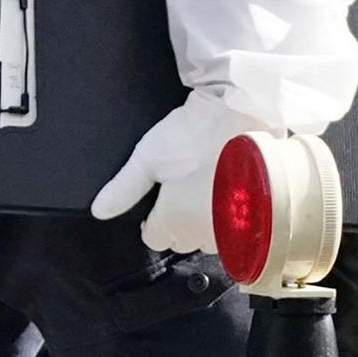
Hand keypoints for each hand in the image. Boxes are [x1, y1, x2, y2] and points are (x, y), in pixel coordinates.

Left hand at [90, 89, 280, 257]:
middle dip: (177, 223)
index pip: (154, 239)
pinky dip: (229, 218)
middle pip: (182, 241)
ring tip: (204, 190)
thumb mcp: (148, 157)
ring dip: (204, 223)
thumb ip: (123, 189)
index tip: (155, 202)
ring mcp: (235, 227)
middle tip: (180, 191)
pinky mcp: (258, 216)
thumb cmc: (193, 135)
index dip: (149, 221)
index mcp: (176, 221)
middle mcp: (206, 233)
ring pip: (210, 238)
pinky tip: (227, 194)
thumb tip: (99, 212)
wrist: (243, 115)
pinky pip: (236, 230)